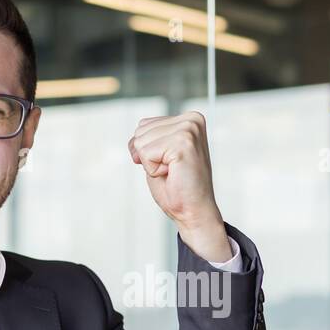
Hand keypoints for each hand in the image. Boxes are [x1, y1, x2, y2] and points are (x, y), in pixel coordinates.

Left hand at [128, 111, 230, 261]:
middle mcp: (191, 119)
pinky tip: (172, 174)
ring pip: (141, 141)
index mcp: (188, 119)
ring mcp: (189, 130)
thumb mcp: (159, 155)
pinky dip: (153, 169)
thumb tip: (136, 134)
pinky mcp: (183, 143)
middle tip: (170, 170)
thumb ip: (150, 137)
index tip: (168, 163)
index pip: (143, 125)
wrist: (193, 211)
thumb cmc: (177, 187)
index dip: (146, 150)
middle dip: (147, 156)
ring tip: (172, 171)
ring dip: (151, 163)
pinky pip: (146, 153)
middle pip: (140, 131)